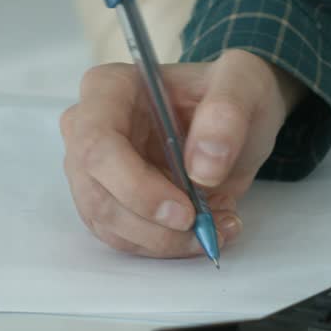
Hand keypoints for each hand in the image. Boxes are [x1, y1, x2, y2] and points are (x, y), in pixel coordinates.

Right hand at [59, 49, 304, 257]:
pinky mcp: (110, 201)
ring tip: (217, 226)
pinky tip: (207, 229)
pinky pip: (125, 237)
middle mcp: (88, 129)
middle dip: (153, 225)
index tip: (185, 210)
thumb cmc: (228, 94)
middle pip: (97, 193)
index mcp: (108, 89)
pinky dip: (167, 245)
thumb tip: (202, 166)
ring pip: (109, 224)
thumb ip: (226, 114)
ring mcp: (94, 170)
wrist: (232, 121)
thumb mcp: (242, 84)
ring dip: (164, 241)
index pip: (97, 145)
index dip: (135, 186)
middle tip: (205, 228)